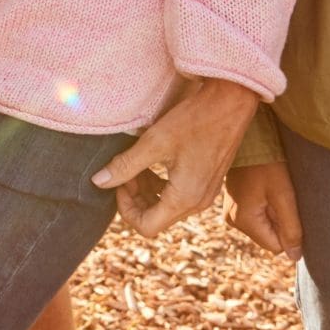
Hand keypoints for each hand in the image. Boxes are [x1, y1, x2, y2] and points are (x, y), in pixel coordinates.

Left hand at [93, 77, 260, 236]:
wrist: (231, 102)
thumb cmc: (194, 120)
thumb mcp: (154, 142)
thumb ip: (125, 165)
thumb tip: (98, 183)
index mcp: (185, 198)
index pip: (146, 227)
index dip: (126, 208)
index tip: (120, 182)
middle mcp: (198, 203)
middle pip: (157, 218)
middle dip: (136, 199)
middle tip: (127, 172)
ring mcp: (206, 194)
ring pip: (167, 207)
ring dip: (148, 191)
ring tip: (139, 165)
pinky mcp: (209, 182)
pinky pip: (180, 196)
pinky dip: (163, 185)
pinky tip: (156, 162)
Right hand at [222, 161, 304, 260]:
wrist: (249, 138)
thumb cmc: (267, 163)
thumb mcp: (284, 195)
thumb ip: (291, 228)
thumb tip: (295, 257)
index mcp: (243, 221)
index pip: (276, 246)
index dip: (289, 230)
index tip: (289, 206)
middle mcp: (233, 220)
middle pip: (269, 236)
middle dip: (280, 221)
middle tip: (281, 195)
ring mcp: (231, 211)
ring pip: (264, 225)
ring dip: (274, 212)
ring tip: (273, 189)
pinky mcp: (234, 202)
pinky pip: (257, 214)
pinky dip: (266, 204)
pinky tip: (266, 187)